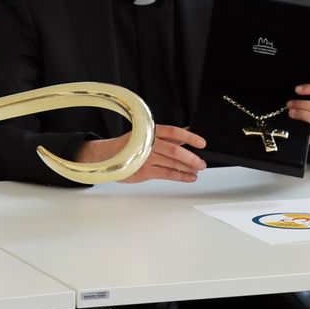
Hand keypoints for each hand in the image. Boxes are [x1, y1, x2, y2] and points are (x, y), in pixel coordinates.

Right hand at [75, 124, 206, 182]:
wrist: (107, 155)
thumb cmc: (129, 145)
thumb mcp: (146, 134)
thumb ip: (166, 136)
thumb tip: (187, 132)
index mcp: (150, 131)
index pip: (173, 132)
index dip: (189, 136)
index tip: (202, 142)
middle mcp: (148, 143)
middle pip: (174, 150)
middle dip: (191, 157)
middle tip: (201, 162)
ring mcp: (146, 158)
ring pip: (172, 163)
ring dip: (188, 168)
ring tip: (198, 170)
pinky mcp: (144, 172)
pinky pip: (167, 174)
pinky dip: (181, 176)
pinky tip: (190, 177)